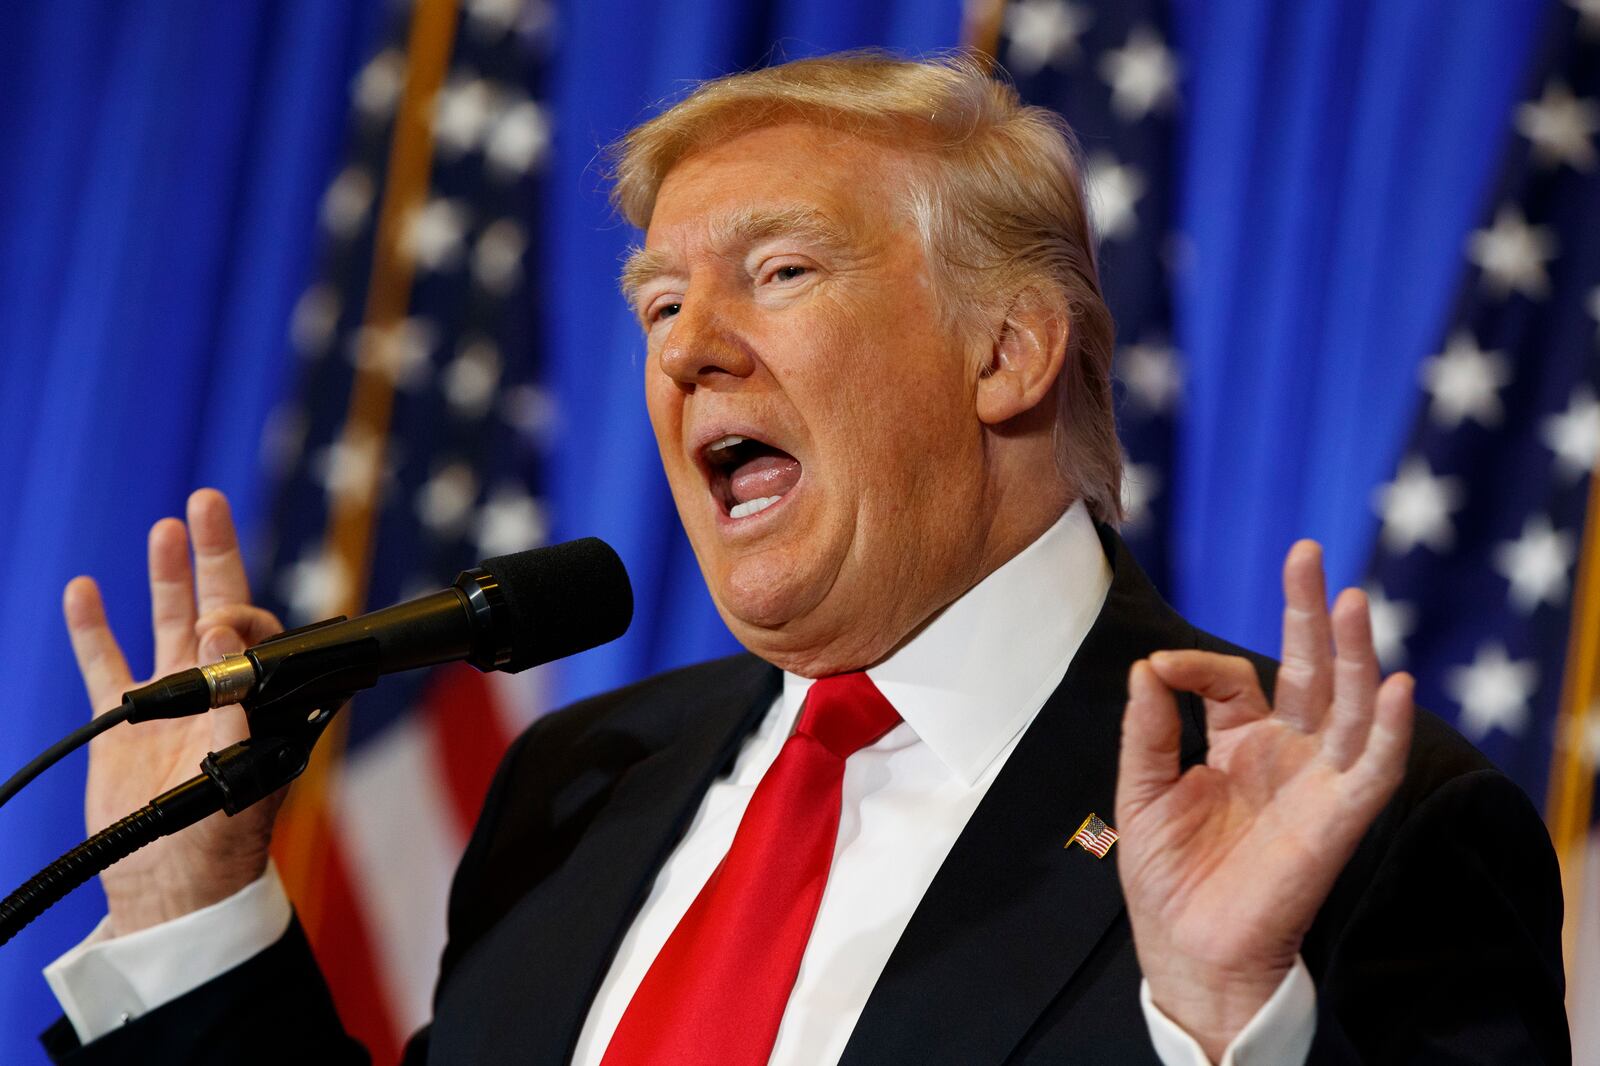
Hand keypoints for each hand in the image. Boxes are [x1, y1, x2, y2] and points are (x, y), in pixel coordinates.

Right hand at [64, 489, 285, 936]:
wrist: (173, 889)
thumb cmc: (222, 841)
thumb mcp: (243, 769)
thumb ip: (234, 701)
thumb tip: (219, 637)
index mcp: (255, 699)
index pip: (251, 633)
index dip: (236, 614)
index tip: (215, 621)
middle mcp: (217, 691)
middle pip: (215, 607)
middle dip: (213, 555)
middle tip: (208, 500)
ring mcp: (169, 704)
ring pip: (165, 624)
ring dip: (166, 577)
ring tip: (168, 527)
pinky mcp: (124, 725)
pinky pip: (106, 665)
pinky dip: (93, 628)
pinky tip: (85, 590)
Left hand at [1114, 541, 1413, 1059]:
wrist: (1187, 946)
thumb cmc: (1166, 874)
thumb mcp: (1142, 789)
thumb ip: (1149, 729)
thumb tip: (1147, 665)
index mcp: (1239, 743)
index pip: (1233, 678)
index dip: (1197, 664)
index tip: (1161, 670)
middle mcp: (1286, 753)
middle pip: (1309, 670)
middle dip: (1309, 612)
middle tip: (1308, 553)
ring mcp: (1316, 781)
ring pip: (1350, 704)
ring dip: (1355, 654)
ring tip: (1353, 600)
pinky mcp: (1339, 818)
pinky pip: (1375, 767)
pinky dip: (1390, 729)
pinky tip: (1395, 684)